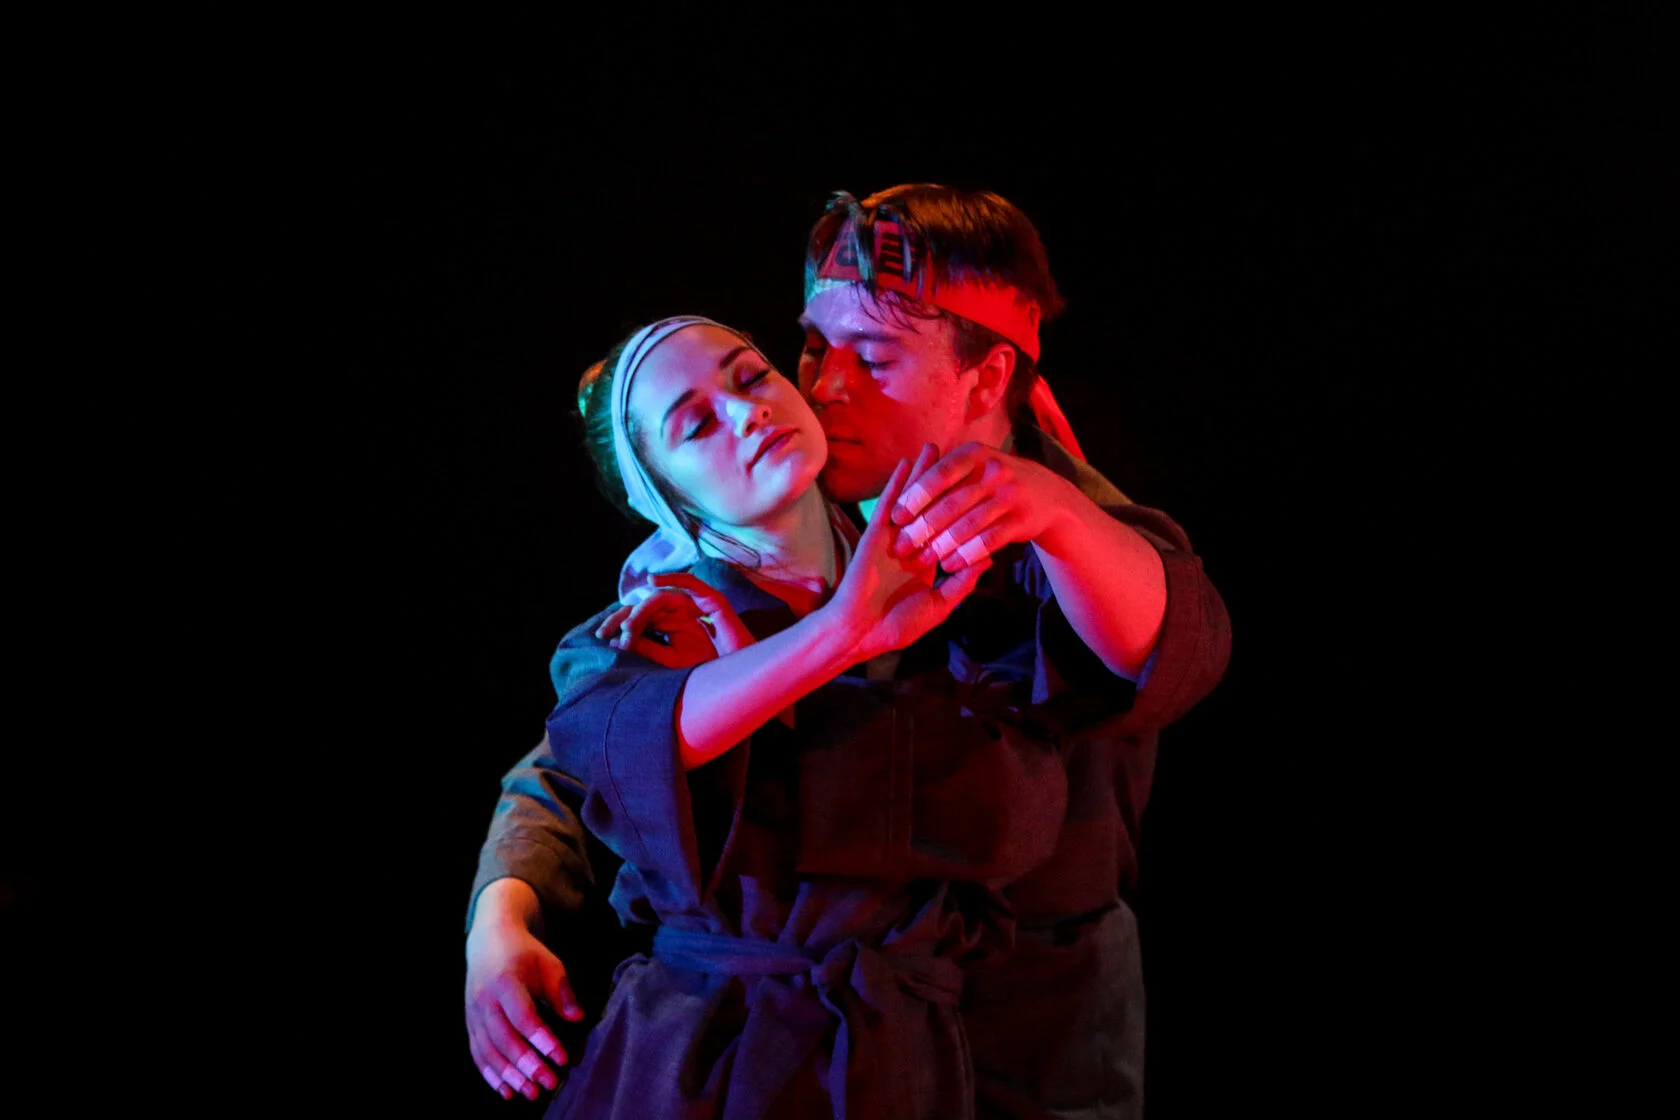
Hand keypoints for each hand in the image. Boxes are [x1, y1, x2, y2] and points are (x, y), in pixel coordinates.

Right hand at [464, 895, 584, 1100]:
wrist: (488, 940)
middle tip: (549, 1083)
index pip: (524, 1017)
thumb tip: (577, 1018)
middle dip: (527, 1065)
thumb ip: (562, 991)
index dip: (542, 1040)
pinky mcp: (470, 1024)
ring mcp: (474, 1014)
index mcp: (506, 982)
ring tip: (531, 1093)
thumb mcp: (549, 963)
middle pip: (504, 1039)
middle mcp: (485, 1001)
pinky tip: (507, 1091)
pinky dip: (491, 1075)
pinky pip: (478, 1054)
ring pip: (489, 1051)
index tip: (562, 1058)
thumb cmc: (525, 953)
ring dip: (510, 1076)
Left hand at [594, 573, 753, 667]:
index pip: (641, 616)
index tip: (601, 637)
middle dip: (625, 616)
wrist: (740, 677)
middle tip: (604, 631)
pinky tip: (653, 581)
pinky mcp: (713, 601)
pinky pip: (692, 584)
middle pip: (647, 604)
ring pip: (662, 597)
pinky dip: (673, 578)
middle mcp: (681, 611)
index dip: (621, 623)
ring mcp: (697, 605)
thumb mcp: (670, 660)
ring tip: (629, 626)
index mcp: (672, 624)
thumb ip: (647, 648)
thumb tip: (616, 641)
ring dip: (642, 610)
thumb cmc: (710, 671)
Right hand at [826, 446, 991, 661]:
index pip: (950, 529)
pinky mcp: (874, 536)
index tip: (980, 485)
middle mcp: (911, 545)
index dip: (963, 507)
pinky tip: (905, 464)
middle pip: (932, 506)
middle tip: (960, 455)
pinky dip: (896, 484)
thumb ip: (962, 583)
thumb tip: (988, 557)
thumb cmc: (897, 625)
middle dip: (944, 482)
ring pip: (911, 500)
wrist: (860, 633)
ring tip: (934, 447)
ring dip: (921, 473)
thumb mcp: (938, 607)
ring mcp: (892, 539)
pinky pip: (887, 506)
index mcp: (928, 563)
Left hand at [889, 441, 1079, 571]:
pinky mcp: (1022, 520)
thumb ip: (943, 475)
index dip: (915, 496)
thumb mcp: (973, 466)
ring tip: (923, 560)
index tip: (896, 517)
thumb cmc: (992, 482)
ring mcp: (1011, 495)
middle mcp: (995, 471)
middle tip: (901, 547)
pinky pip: (989, 541)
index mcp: (974, 454)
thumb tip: (900, 491)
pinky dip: (967, 554)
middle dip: (923, 528)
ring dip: (943, 545)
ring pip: (968, 525)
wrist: (1046, 494)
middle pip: (951, 503)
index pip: (939, 475)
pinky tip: (950, 565)